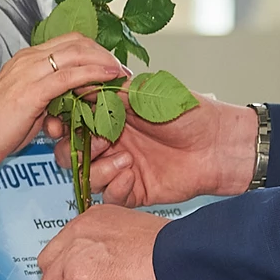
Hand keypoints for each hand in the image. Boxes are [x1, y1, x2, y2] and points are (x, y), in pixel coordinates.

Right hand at [0, 35, 124, 172]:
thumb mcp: (29, 105)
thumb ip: (51, 96)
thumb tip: (75, 100)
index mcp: (27, 59)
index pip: (69, 42)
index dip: (94, 51)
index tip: (111, 65)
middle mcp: (29, 59)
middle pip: (77, 42)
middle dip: (104, 53)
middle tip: (122, 70)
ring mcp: (29, 72)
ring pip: (76, 54)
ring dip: (103, 62)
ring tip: (121, 75)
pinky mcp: (32, 91)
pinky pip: (70, 75)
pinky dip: (93, 74)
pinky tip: (108, 79)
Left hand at [37, 204, 167, 279]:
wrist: (176, 259)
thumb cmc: (168, 249)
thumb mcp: (133, 232)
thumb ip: (111, 245)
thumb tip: (106, 267)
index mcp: (93, 217)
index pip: (63, 244)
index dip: (71, 264)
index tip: (82, 275)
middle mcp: (79, 233)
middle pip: (49, 264)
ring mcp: (75, 257)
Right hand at [45, 91, 256, 206]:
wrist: (219, 145)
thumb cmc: (190, 113)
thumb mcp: (146, 94)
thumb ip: (111, 91)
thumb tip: (80, 81)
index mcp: (112, 115)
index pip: (74, 121)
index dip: (62, 124)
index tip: (60, 124)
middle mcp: (113, 142)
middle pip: (72, 153)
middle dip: (77, 150)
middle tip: (97, 143)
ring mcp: (122, 168)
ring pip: (87, 177)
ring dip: (99, 169)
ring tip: (125, 159)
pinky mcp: (134, 191)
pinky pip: (110, 197)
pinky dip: (114, 188)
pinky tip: (131, 175)